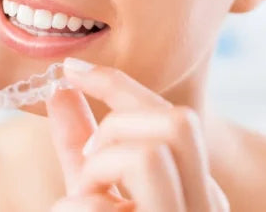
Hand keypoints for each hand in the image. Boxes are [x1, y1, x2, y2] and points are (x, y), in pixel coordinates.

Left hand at [47, 58, 228, 211]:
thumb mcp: (90, 186)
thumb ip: (80, 144)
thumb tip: (59, 89)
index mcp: (195, 185)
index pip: (174, 116)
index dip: (117, 83)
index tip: (71, 68)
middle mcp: (205, 205)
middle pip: (180, 122)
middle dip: (118, 124)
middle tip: (89, 159)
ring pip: (149, 156)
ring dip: (97, 169)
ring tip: (82, 199)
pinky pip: (105, 207)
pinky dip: (73, 209)